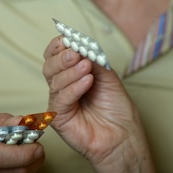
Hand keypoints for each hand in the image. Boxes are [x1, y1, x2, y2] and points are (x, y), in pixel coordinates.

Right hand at [43, 36, 154, 172]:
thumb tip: (82, 44)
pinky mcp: (59, 119)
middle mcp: (62, 87)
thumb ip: (94, 60)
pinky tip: (87, 81)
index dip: (58, 46)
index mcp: (71, 74)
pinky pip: (61, 99)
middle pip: (49, 66)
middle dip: (62, 57)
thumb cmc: (116, 107)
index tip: (67, 37)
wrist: (123, 134)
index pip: (55, 55)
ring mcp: (59, 102)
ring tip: (87, 66)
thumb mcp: (108, 76)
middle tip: (76, 52)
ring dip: (71, 71)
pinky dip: (74, 87)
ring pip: (54, 81)